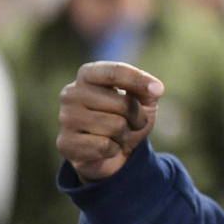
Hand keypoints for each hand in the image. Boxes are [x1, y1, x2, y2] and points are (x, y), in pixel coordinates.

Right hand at [57, 61, 164, 183]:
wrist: (112, 152)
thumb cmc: (126, 118)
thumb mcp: (143, 99)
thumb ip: (148, 89)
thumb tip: (155, 89)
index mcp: (88, 74)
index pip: (115, 71)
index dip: (139, 80)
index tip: (159, 90)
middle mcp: (71, 93)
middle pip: (121, 103)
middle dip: (137, 117)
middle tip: (132, 122)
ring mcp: (65, 118)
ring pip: (115, 126)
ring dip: (125, 134)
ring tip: (117, 134)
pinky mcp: (65, 143)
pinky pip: (105, 146)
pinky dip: (114, 149)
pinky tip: (106, 147)